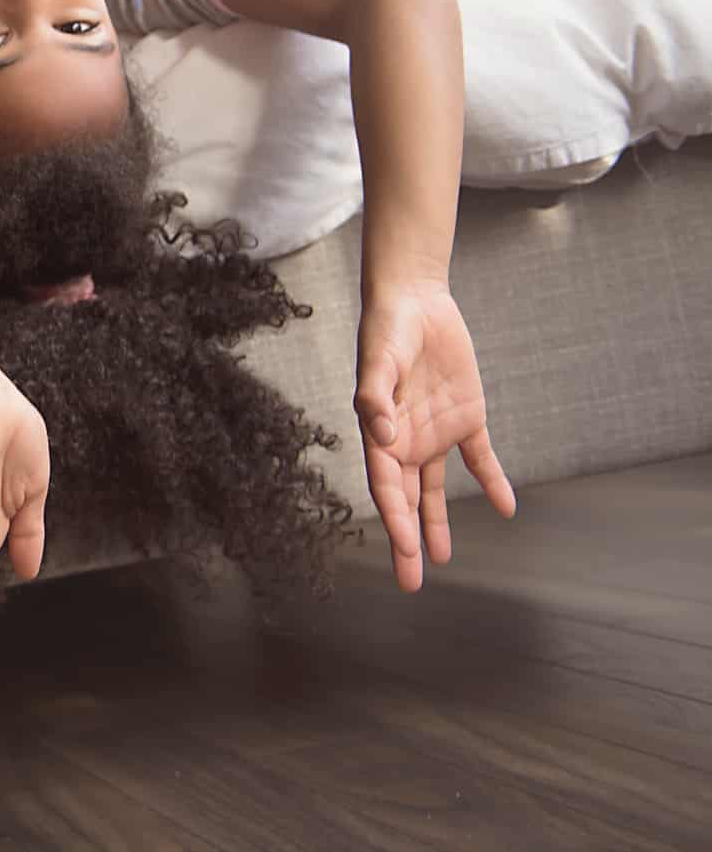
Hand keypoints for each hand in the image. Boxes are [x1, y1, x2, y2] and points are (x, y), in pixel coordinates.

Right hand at [354, 279, 515, 591]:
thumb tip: (382, 436)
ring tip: (441, 559)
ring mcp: (435, 431)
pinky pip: (479, 459)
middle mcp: (404, 439)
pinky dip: (493, 482)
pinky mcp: (466, 418)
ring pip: (434, 489)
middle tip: (411, 582)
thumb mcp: (379, 359)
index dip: (395, 520)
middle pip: (405, 500)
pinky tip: (507, 508)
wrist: (416, 300)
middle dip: (407, 541)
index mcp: (380, 431)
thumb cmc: (388, 327)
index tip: (405, 548)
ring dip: (437, 523)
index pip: (386, 486)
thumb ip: (375, 396)